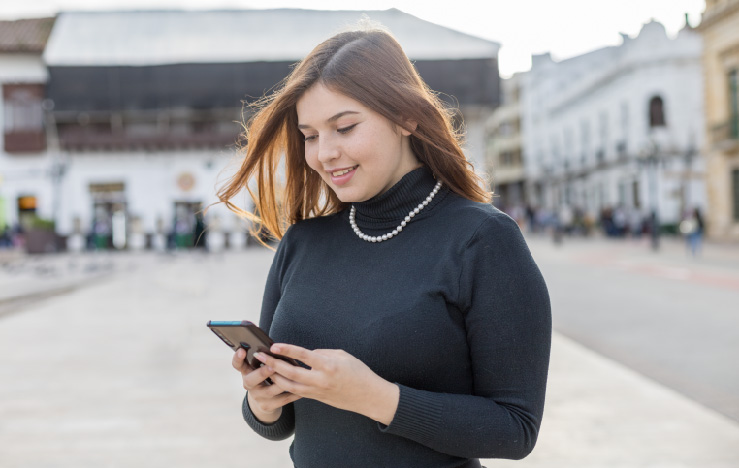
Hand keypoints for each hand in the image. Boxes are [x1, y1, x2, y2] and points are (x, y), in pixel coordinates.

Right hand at [231, 348, 301, 422]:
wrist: (264, 399)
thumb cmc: (265, 375)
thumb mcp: (259, 366)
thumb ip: (264, 358)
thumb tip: (276, 346)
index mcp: (246, 371)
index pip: (237, 364)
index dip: (238, 358)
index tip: (242, 350)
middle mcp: (249, 384)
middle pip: (251, 380)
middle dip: (262, 373)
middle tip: (272, 366)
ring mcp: (257, 397)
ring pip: (270, 390)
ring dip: (282, 382)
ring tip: (293, 376)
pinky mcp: (267, 406)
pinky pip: (282, 400)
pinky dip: (293, 394)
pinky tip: (302, 387)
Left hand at [254, 344, 399, 424]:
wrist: (368, 396)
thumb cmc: (358, 372)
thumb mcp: (343, 355)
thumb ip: (323, 353)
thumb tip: (307, 354)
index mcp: (328, 366)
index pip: (303, 356)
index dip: (287, 350)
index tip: (274, 346)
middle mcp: (320, 380)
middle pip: (291, 373)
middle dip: (273, 364)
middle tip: (260, 356)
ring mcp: (317, 391)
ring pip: (290, 385)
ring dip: (275, 376)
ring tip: (264, 367)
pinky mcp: (316, 398)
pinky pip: (297, 391)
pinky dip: (285, 384)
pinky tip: (276, 378)